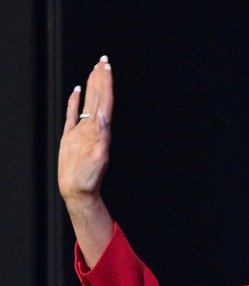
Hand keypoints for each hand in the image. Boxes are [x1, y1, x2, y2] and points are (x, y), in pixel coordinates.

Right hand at [58, 55, 113, 203]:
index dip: (106, 84)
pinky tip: (76, 90)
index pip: (104, 101)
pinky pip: (72, 114)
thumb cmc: (88, 178)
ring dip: (92, 86)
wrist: (78, 191)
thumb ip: (101, 137)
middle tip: (103, 61)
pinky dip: (74, 101)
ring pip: (87, 102)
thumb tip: (103, 116)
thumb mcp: (97, 158)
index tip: (106, 68)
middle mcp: (93, 128)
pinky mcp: (71, 136)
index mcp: (100, 131)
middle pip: (98, 98)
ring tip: (95, 70)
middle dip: (101, 79)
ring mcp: (82, 131)